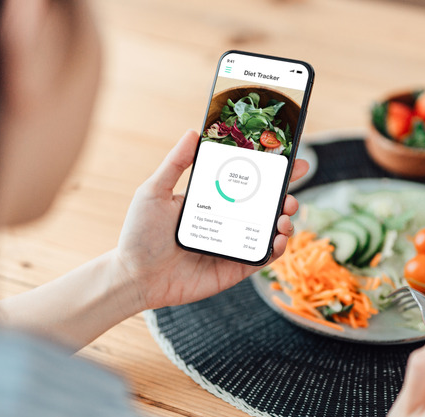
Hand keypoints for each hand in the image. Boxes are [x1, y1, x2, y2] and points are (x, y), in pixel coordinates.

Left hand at [114, 130, 309, 309]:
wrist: (134, 276)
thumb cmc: (140, 234)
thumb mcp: (155, 191)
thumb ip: (175, 163)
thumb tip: (193, 132)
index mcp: (212, 201)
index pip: (247, 183)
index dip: (271, 173)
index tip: (290, 161)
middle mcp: (226, 222)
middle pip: (265, 207)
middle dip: (286, 197)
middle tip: (290, 193)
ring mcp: (232, 246)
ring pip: (269, 232)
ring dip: (285, 221)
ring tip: (285, 215)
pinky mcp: (234, 269)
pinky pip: (262, 258)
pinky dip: (276, 249)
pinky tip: (279, 239)